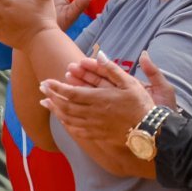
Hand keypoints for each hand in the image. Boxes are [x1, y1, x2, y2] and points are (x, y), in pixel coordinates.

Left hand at [40, 52, 166, 142]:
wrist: (149, 130)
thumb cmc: (141, 104)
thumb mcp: (130, 82)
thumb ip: (112, 69)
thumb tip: (100, 55)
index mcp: (99, 98)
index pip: (71, 92)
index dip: (56, 87)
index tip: (46, 82)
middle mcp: (93, 113)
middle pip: (66, 106)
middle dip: (52, 96)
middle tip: (42, 89)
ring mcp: (94, 126)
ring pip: (69, 119)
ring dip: (56, 110)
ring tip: (46, 103)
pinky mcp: (98, 135)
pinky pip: (77, 131)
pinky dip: (67, 124)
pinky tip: (63, 120)